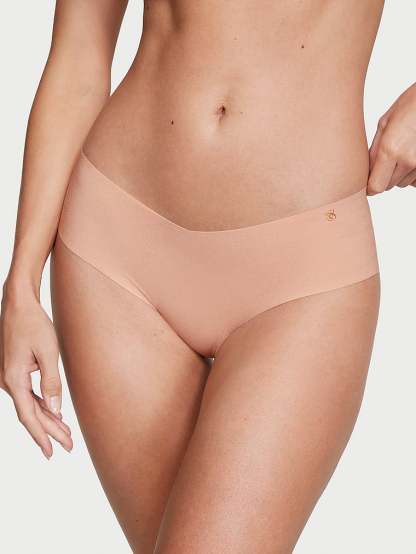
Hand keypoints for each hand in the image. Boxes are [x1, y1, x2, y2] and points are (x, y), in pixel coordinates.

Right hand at [0, 283, 72, 458]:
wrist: (19, 304)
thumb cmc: (34, 324)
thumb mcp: (48, 352)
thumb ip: (52, 382)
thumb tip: (55, 409)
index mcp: (14, 380)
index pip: (29, 416)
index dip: (41, 436)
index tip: (52, 452)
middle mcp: (8, 382)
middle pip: (30, 414)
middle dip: (50, 432)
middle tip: (68, 446)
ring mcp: (10, 377)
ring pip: (30, 406)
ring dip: (47, 420)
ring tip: (65, 434)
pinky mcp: (16, 371)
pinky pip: (29, 395)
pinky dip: (42, 406)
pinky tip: (54, 413)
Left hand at [367, 82, 415, 194]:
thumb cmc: (411, 104)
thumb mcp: (384, 124)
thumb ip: (374, 151)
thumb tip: (366, 172)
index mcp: (391, 149)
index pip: (376, 186)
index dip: (369, 188)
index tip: (366, 184)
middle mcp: (408, 160)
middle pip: (388, 186)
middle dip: (383, 177)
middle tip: (385, 160)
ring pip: (402, 183)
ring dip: (398, 174)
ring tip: (402, 152)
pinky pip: (415, 180)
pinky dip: (411, 174)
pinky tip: (411, 156)